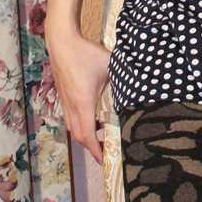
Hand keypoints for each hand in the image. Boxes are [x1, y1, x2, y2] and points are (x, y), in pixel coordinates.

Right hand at [46, 27, 111, 164]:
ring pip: (72, 127)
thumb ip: (124, 77)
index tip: (105, 159)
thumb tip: (140, 85)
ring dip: (85, 135)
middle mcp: (71, 105)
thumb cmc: (85, 53)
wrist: (61, 42)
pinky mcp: (63, 95)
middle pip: (78, 136)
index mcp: (83, 102)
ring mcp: (65, 101)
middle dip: (91, 147)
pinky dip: (80, 124)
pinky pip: (70, 118)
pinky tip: (91, 117)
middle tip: (105, 151)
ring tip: (100, 134)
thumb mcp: (110, 65)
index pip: (87, 135)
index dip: (95, 151)